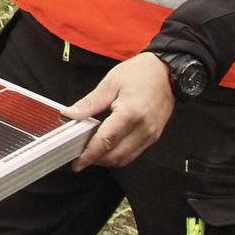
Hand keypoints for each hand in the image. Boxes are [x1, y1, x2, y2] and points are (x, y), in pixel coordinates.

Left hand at [64, 51, 174, 169]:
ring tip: (90, 152)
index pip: (106, 141)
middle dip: (95, 160)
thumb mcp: (109, 84)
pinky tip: (106, 146)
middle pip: (115, 156)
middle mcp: (144, 128)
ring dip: (106, 160)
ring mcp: (151, 134)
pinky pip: (133, 153)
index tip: (77, 163)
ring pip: (125, 158)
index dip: (89, 155)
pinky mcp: (153, 136)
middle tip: (79, 156)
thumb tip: (69, 114)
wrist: (165, 71)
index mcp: (131, 113)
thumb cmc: (139, 74)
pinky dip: (118, 154)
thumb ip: (89, 103)